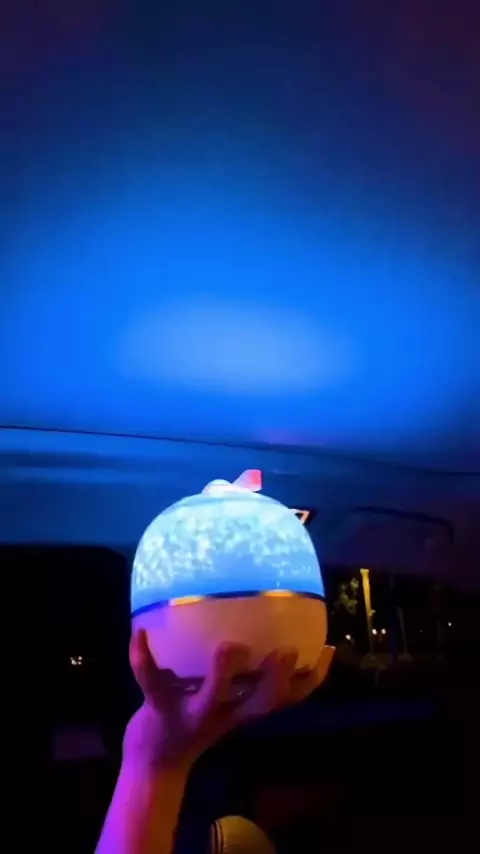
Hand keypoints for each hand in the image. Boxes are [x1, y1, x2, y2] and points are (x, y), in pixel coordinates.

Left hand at [124, 630, 334, 775]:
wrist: (154, 761)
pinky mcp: (157, 708)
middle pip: (257, 703)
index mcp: (242, 710)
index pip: (285, 699)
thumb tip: (261, 624)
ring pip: (211, 698)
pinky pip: (149, 681)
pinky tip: (139, 632)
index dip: (310, 679)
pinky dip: (142, 657)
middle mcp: (223, 714)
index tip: (326, 649)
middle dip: (274, 680)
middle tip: (287, 652)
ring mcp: (191, 713)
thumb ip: (245, 675)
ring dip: (222, 675)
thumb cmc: (195, 716)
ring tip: (228, 647)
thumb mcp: (225, 704)